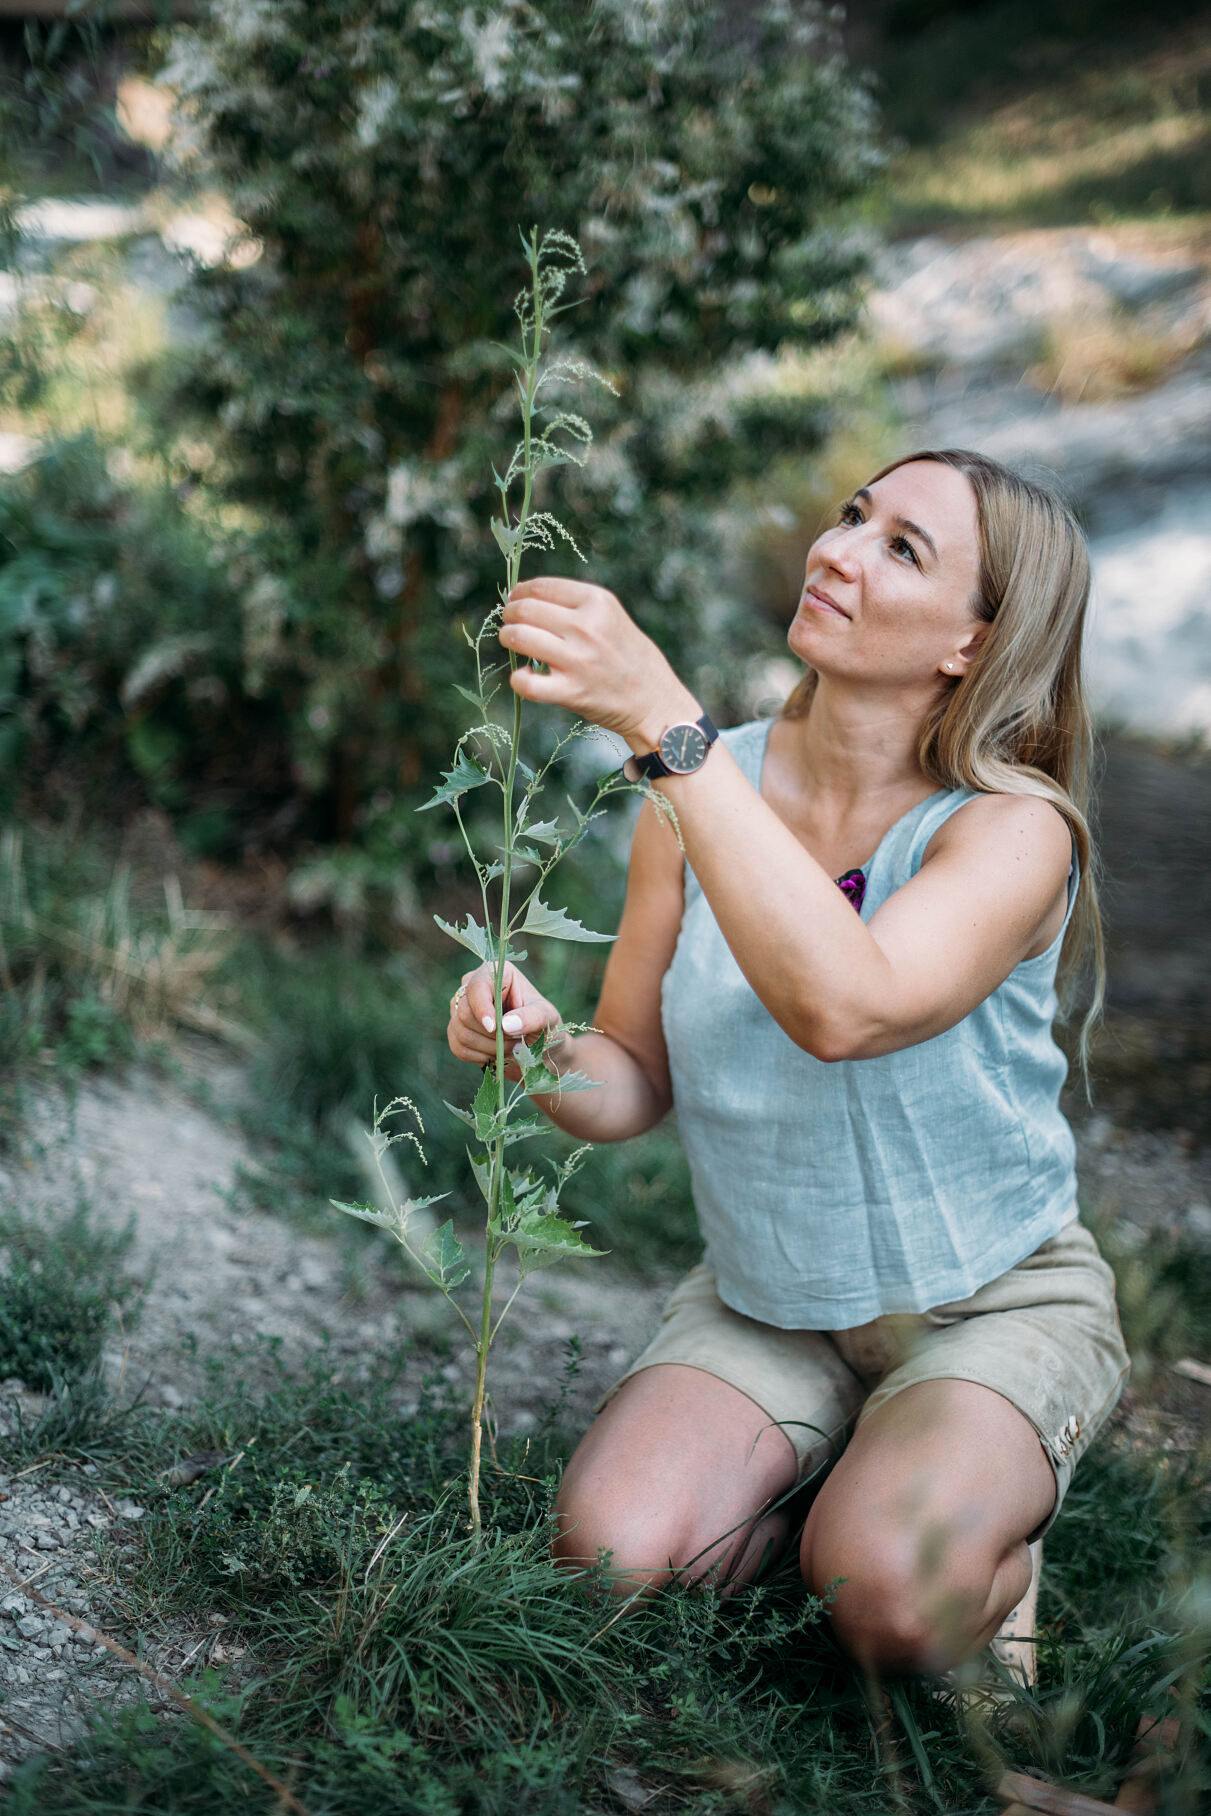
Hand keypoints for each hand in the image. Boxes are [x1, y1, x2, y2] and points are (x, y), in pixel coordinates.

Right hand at [447, 961, 564, 1074]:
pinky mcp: (457, 1030)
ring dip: (488, 1048)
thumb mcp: (546, 1018)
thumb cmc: (544, 1025)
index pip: (477, 986)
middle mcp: (474, 987)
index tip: (494, 1028)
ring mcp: (462, 1009)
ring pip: (460, 1031)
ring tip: (511, 1047)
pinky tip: (496, 1055)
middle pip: (465, 1012)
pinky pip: (458, 1047)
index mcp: (496, 973)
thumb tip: (505, 1024)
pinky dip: (479, 1056)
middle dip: (492, 1034)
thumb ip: (531, 1017)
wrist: (538, 1048)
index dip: (481, 1008)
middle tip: (516, 1041)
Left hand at [499, 577, 698, 750]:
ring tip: (512, 644)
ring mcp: (577, 660)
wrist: (655, 702)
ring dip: (508, 639)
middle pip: (525, 610)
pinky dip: (518, 678)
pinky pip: (526, 683)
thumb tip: (525, 598)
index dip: (520, 594)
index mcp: (598, 602)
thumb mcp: (612, 617)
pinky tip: (525, 675)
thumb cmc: (630, 658)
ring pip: (519, 638)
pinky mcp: (571, 692)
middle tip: (509, 624)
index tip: (516, 601)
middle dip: (509, 615)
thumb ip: (576, 606)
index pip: (541, 587)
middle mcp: (586, 627)